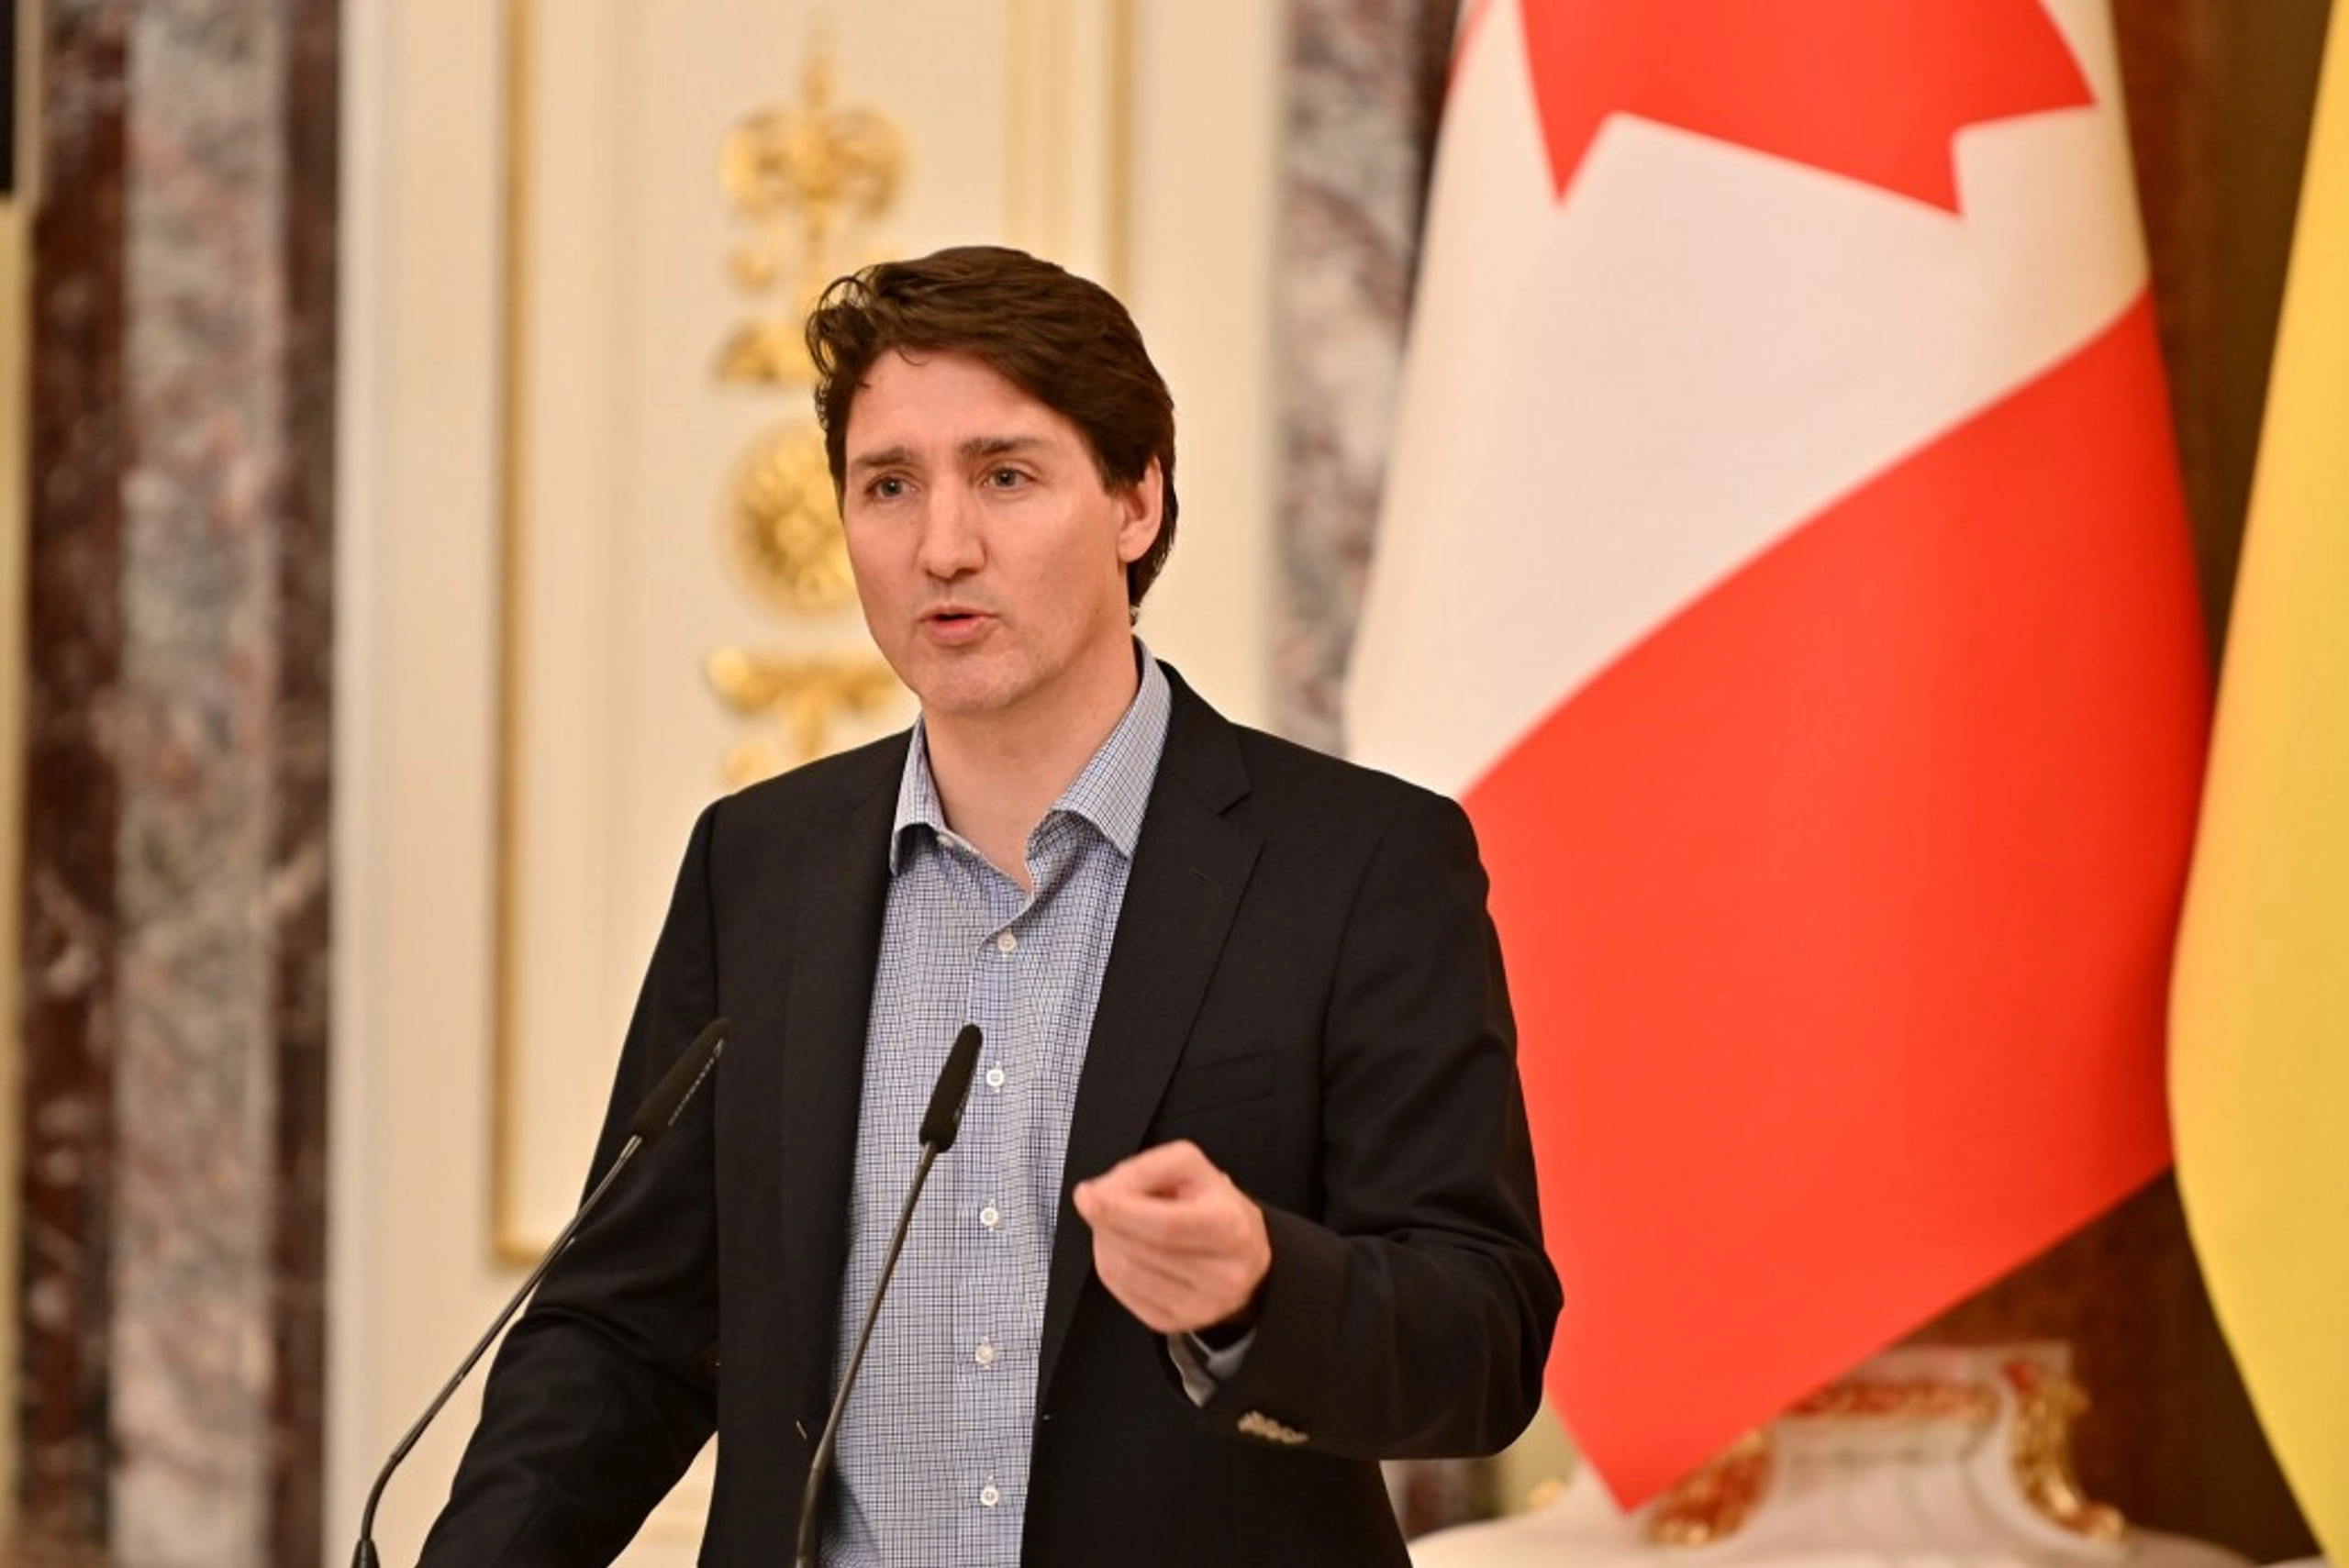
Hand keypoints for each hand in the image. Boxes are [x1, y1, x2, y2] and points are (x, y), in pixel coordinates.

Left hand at [1071, 1140, 1270, 1334]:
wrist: (1244, 1253)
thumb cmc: (1214, 1205)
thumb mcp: (1190, 1167)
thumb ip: (1145, 1170)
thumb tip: (1098, 1194)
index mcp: (1231, 1228)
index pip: (1166, 1225)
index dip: (1121, 1211)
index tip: (1087, 1196)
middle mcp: (1222, 1275)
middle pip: (1139, 1250)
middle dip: (1106, 1222)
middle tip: (1098, 1201)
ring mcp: (1199, 1307)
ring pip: (1123, 1273)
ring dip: (1104, 1241)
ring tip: (1114, 1223)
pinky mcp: (1174, 1322)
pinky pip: (1122, 1292)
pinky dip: (1110, 1263)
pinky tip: (1123, 1247)